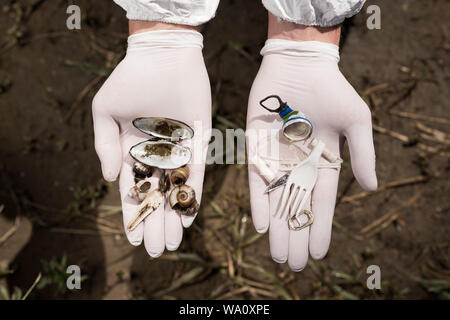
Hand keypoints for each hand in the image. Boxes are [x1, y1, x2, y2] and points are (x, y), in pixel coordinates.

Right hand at [92, 27, 210, 256]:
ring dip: (174, 216)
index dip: (133, 213)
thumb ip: (104, 145)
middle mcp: (157, 154)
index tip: (135, 238)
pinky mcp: (199, 142)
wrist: (163, 56)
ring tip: (173, 242)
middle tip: (158, 250)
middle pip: (156, 195)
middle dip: (156, 223)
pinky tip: (190, 216)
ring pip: (176, 190)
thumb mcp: (105, 111)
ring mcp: (179, 150)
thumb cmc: (130, 80)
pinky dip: (193, 194)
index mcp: (133, 150)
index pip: (133, 189)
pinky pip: (197, 173)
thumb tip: (110, 180)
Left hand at [246, 39, 376, 270]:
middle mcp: (297, 165)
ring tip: (278, 255)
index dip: (319, 227)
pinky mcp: (256, 146)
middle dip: (295, 236)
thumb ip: (363, 154)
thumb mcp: (357, 122)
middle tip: (293, 265)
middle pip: (296, 207)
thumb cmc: (332, 91)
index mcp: (322, 162)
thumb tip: (372, 188)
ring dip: (276, 228)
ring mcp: (276, 157)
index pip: (321, 203)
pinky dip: (258, 201)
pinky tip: (262, 225)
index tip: (318, 253)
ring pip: (275, 200)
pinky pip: (256, 179)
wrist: (300, 65)